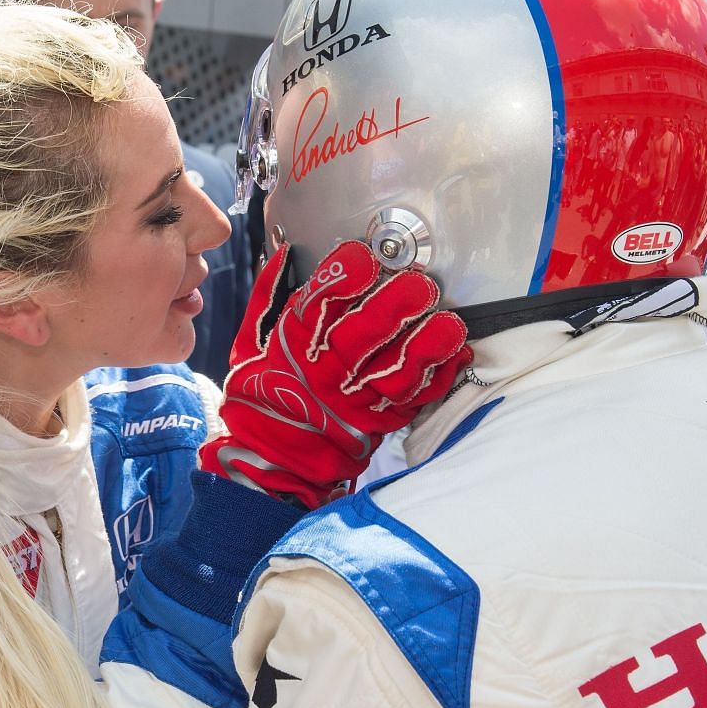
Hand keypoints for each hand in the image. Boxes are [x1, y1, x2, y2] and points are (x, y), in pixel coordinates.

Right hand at [201, 241, 471, 507]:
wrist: (273, 455)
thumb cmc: (263, 391)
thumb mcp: (251, 342)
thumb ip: (268, 295)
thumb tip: (285, 252)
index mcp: (293, 346)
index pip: (317, 306)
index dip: (342, 279)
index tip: (363, 257)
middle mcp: (326, 371)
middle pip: (362, 336)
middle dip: (392, 307)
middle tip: (420, 284)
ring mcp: (356, 398)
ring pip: (394, 371)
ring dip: (423, 346)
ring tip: (447, 323)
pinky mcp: (380, 417)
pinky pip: (413, 398)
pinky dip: (436, 376)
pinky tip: (455, 354)